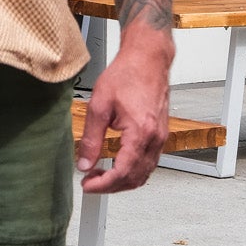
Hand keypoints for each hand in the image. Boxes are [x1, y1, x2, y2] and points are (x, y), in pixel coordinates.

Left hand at [77, 27, 172, 193]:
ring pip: (144, 173)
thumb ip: (91, 138)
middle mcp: (155, 138)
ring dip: (123, 180)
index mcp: (140, 132)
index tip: (88, 185)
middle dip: (111, 186)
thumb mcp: (99, 106)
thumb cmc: (128, 74)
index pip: (123, 172)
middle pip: (135, 178)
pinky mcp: (161, 134)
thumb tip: (84, 162)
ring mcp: (161, 137)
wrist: (148, 59)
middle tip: (91, 182)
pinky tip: (117, 165)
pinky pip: (150, 162)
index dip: (103, 185)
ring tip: (101, 175)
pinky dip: (133, 171)